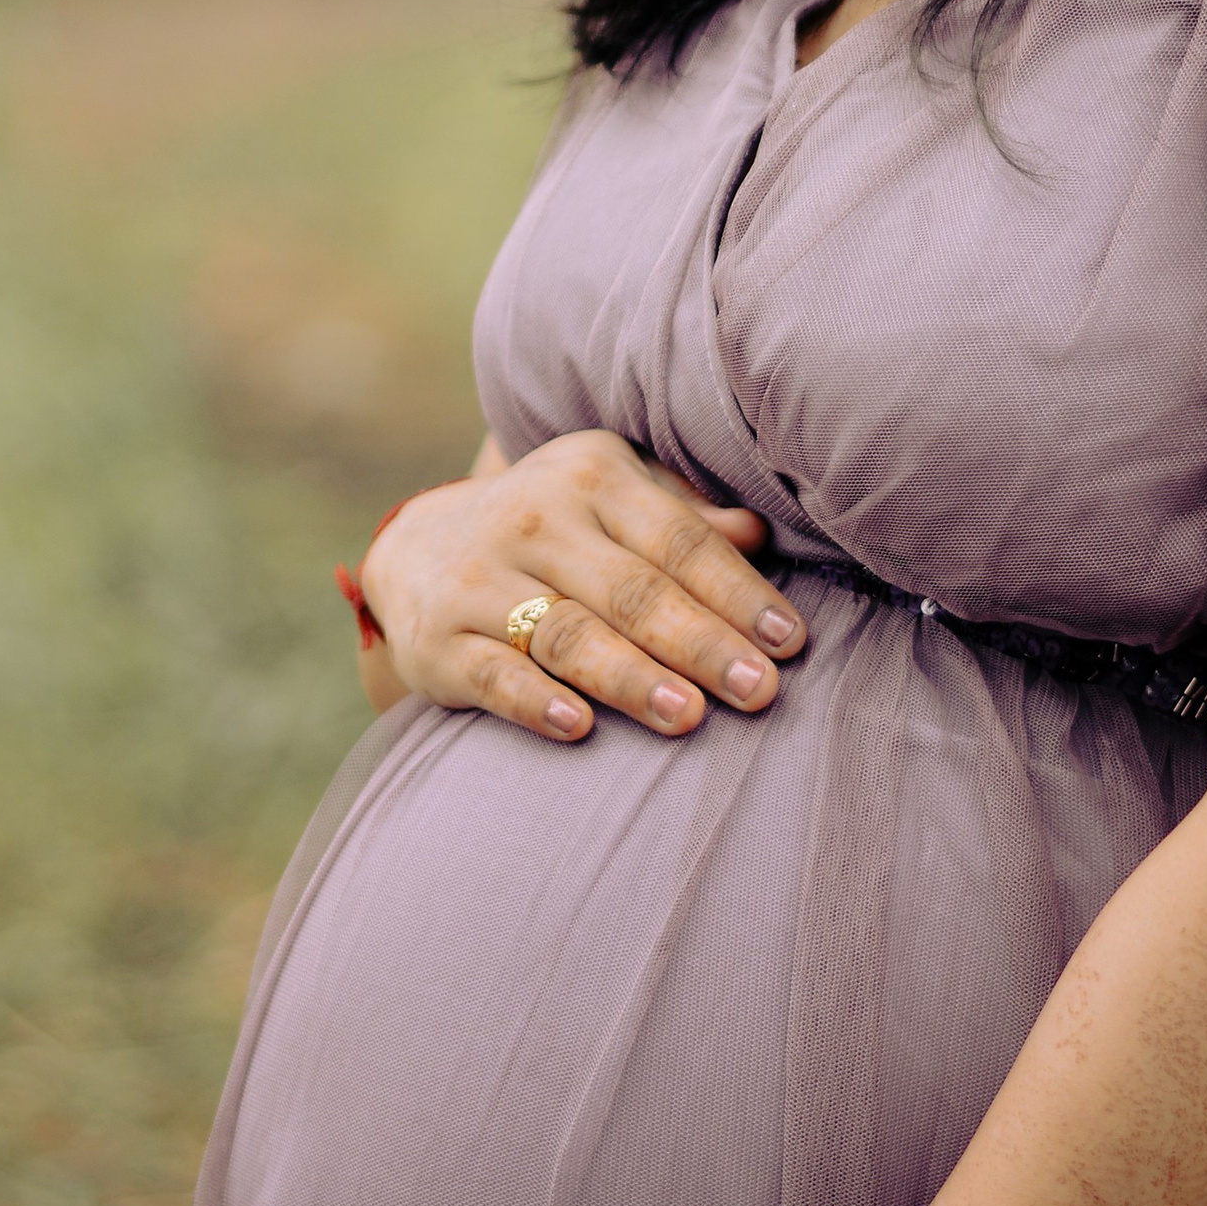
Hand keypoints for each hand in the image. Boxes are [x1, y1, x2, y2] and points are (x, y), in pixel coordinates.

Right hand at [357, 433, 803, 745]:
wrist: (417, 550)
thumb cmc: (553, 533)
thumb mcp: (612, 505)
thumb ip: (682, 521)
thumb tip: (759, 531)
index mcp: (590, 477)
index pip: (676, 539)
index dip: (736, 591)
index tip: (789, 643)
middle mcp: (532, 517)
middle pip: (631, 589)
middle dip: (700, 642)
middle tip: (759, 691)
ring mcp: (480, 578)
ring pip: (567, 632)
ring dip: (630, 676)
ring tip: (689, 716)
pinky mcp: (438, 639)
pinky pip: (493, 674)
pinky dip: (534, 701)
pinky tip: (579, 728)